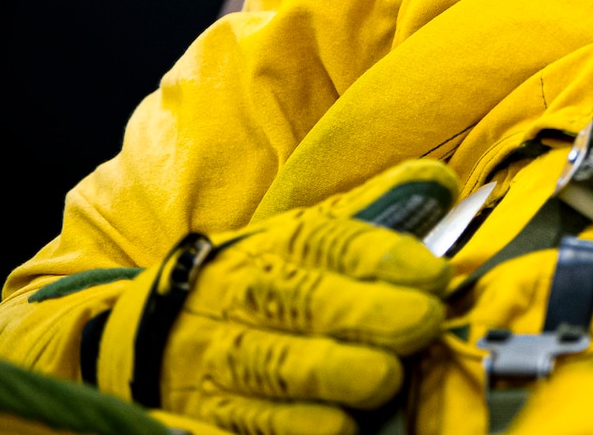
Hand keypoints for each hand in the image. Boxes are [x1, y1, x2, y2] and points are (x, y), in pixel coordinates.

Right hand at [98, 160, 458, 434]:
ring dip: (338, 374)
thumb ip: (377, 210)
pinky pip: (253, 424)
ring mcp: (223, 356)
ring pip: (282, 366)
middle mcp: (250, 295)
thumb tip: (446, 182)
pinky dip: (298, 427)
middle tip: (423, 322)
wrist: (147, 328)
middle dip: (371, 314)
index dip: (389, 259)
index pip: (336, 243)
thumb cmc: (262, 278)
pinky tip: (339, 426)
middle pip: (311, 301)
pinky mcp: (207, 413)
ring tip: (384, 378)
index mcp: (282, 245)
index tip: (436, 274)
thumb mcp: (308, 235)